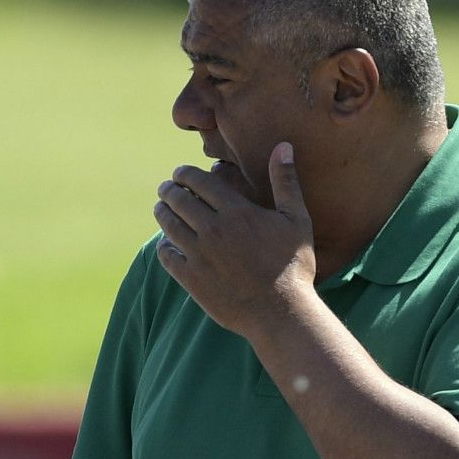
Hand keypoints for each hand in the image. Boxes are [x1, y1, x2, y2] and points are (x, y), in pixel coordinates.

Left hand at [152, 141, 315, 336]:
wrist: (281, 312)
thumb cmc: (294, 266)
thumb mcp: (297, 220)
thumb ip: (285, 182)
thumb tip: (283, 146)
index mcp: (236, 211)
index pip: (198, 181)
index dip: (184, 174)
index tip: (180, 173)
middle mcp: (213, 229)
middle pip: (178, 200)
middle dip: (169, 190)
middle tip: (166, 188)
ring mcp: (199, 255)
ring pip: (168, 225)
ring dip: (162, 212)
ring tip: (161, 209)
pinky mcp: (192, 279)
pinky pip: (167, 256)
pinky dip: (163, 246)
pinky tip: (166, 243)